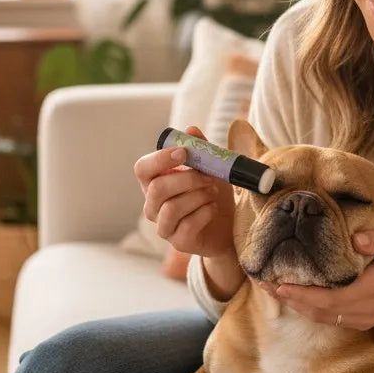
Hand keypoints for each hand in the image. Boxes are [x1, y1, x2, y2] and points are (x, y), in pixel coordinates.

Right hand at [133, 123, 235, 258]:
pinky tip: (213, 208)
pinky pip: (187, 225)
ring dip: (198, 196)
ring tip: (213, 192)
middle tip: (209, 177)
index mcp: (155, 182)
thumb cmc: (215, 193)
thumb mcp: (212, 167)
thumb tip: (191, 129)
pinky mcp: (178, 243)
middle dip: (187, 179)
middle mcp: (153, 205)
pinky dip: (205, 212)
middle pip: (157, 189)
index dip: (160, 159)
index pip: (142, 169)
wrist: (231, 225)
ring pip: (171, 208)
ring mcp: (164, 226)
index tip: (183, 153)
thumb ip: (201, 149)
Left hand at [258, 228, 373, 328]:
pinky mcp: (359, 320)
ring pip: (320, 317)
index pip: (326, 298)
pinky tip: (294, 295)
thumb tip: (356, 239)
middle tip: (262, 283)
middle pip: (316, 310)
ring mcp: (359, 319)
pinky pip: (328, 317)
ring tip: (270, 289)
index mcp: (368, 292)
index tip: (276, 284)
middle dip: (288, 299)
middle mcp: (360, 310)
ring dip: (295, 304)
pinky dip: (308, 308)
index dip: (299, 294)